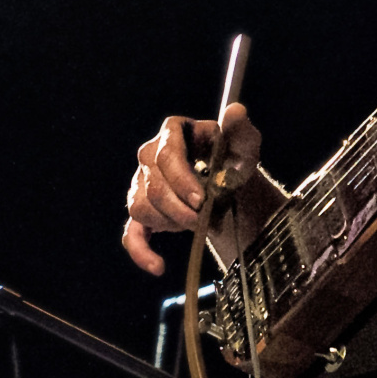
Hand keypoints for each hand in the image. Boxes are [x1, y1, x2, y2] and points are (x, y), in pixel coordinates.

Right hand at [122, 103, 261, 274]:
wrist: (230, 186)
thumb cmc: (235, 159)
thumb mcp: (245, 144)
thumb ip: (240, 129)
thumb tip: (235, 111)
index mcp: (173, 133)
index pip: (166, 155)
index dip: (180, 179)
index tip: (201, 199)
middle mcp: (150, 156)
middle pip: (152, 185)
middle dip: (179, 207)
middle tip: (204, 218)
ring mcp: (141, 183)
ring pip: (141, 207)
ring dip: (170, 222)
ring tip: (197, 225)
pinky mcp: (142, 212)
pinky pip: (131, 233)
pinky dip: (142, 252)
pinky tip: (158, 266)